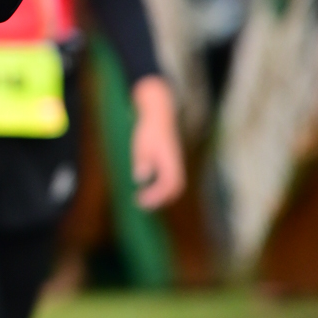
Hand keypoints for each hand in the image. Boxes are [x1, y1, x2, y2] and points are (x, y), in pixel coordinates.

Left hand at [130, 75, 184, 209]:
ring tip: (144, 199)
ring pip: (175, 184)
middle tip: (141, 203)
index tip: (141, 200)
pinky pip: (170, 179)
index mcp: (170, 160)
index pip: (169, 184)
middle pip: (176, 188)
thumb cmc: (149, 128)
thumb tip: (140, 178)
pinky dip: (161, 187)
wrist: (159, 114)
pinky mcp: (171, 161)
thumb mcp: (142, 143)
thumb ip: (143, 160)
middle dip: (160, 199)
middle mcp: (176, 163)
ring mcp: (175, 162)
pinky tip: (148, 188)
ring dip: (162, 194)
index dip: (157, 196)